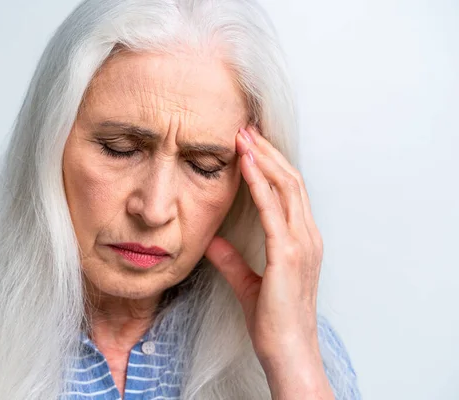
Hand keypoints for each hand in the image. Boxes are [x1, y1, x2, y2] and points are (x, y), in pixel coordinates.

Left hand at [204, 125, 332, 398]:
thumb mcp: (248, 283)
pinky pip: (273, 209)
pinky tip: (245, 163)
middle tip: (245, 128)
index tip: (250, 144)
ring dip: (264, 157)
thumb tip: (212, 241)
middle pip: (290, 180)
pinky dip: (259, 182)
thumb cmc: (273, 321)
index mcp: (302, 241)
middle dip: (267, 151)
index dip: (270, 164)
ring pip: (286, 186)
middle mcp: (307, 236)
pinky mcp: (288, 254)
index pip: (288, 191)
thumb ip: (232, 260)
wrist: (287, 350)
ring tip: (243, 135)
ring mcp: (301, 243)